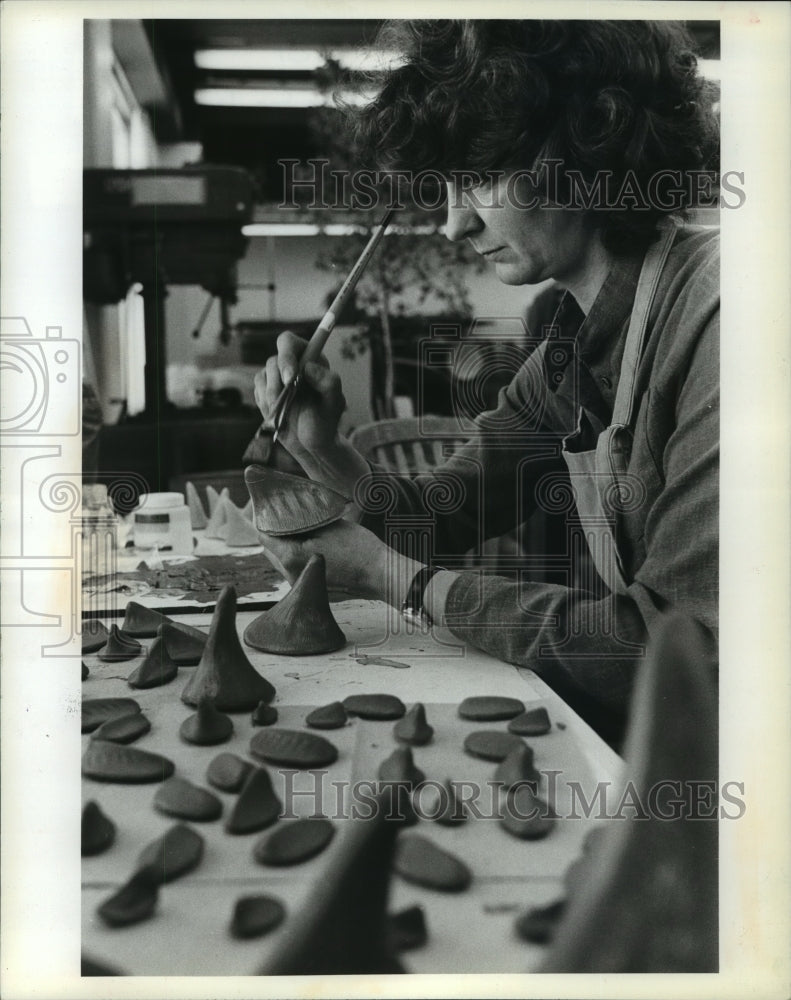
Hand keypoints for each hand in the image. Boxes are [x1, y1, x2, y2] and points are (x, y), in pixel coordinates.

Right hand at [253, 331, 345, 461]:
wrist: (310, 443)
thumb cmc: (325, 420)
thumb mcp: (334, 403)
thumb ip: (329, 382)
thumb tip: (309, 367)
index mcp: (309, 359)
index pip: (289, 342)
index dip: (286, 355)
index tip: (291, 377)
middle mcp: (291, 364)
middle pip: (273, 360)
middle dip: (277, 380)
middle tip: (283, 399)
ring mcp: (275, 377)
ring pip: (262, 376)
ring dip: (273, 396)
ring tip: (287, 411)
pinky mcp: (264, 391)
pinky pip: (258, 392)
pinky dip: (266, 404)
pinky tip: (279, 414)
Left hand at [259, 519, 422, 607]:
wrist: (380, 574)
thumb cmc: (358, 546)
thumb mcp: (328, 524)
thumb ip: (303, 520)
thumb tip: (288, 516)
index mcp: (291, 557)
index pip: (265, 537)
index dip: (266, 521)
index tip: (271, 510)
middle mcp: (291, 575)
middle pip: (271, 551)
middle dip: (276, 534)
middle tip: (286, 518)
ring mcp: (302, 585)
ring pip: (284, 562)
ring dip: (287, 546)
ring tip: (301, 531)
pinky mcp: (313, 589)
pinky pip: (297, 570)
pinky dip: (299, 557)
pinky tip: (314, 546)